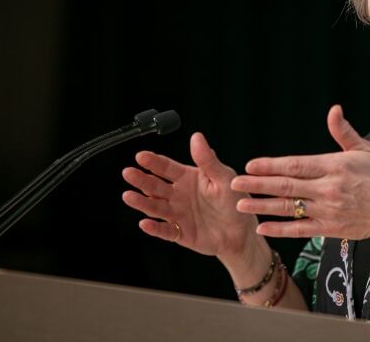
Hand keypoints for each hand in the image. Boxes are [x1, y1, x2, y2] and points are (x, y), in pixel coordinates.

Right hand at [122, 132, 258, 260]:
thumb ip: (207, 160)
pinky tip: (144, 223)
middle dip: (141, 179)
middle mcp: (178, 195)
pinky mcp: (179, 233)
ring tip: (128, 196)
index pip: (166, 168)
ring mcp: (177, 214)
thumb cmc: (234, 199)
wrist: (241, 230)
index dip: (153, 162)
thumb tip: (196, 137)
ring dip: (141, 202)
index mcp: (187, 178)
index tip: (140, 156)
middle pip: (155, 185)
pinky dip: (154, 228)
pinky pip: (164, 230)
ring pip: (155, 207)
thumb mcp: (223, 177)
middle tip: (128, 172)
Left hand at [231, 105, 369, 242]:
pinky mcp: (330, 230)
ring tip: (240, 204)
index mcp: (334, 166)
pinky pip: (300, 229)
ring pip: (288, 208)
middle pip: (286, 186)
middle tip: (234, 183)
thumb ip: (344, 132)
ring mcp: (328, 211)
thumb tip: (334, 109)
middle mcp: (328, 189)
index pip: (296, 164)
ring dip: (262, 206)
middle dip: (257, 184)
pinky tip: (262, 227)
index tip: (250, 164)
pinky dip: (280, 229)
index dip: (271, 165)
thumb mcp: (365, 150)